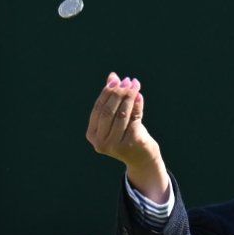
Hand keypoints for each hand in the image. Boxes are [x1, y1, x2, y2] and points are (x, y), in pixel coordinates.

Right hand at [85, 73, 168, 195]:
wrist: (141, 158)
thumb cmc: (126, 134)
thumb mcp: (116, 117)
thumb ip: (112, 98)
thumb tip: (112, 76)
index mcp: (92, 135)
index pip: (98, 109)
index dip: (106, 93)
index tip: (116, 80)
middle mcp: (100, 142)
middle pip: (108, 111)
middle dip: (118, 93)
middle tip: (128, 80)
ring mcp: (115, 145)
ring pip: (121, 114)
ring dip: (129, 97)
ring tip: (135, 84)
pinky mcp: (130, 144)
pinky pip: (134, 119)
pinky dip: (137, 106)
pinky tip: (140, 96)